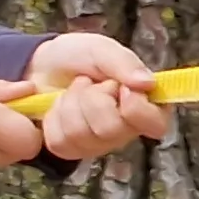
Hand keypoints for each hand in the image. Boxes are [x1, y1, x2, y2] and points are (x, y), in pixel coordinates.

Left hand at [25, 32, 166, 162]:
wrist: (42, 65)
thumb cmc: (80, 57)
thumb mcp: (101, 49)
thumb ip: (125, 62)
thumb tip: (147, 83)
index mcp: (146, 106)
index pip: (156, 125)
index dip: (135, 108)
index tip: (121, 87)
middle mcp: (126, 131)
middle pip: (110, 130)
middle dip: (92, 98)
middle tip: (88, 82)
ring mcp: (98, 144)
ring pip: (81, 135)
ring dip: (70, 104)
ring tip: (74, 90)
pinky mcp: (70, 149)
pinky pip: (60, 142)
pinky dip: (54, 118)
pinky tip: (59, 106)